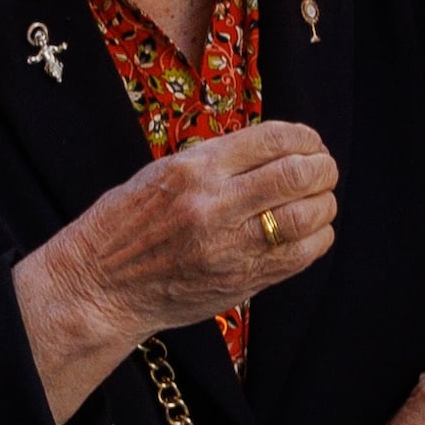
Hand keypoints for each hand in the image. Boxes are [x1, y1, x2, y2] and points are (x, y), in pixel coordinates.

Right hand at [13, 121, 339, 421]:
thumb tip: (277, 149)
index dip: (305, 137)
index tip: (309, 142)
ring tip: (319, 199)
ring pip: (308, 217)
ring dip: (325, 203)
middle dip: (323, 168)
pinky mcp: (241, 282)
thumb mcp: (162, 172)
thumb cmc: (126, 225)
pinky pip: (301, 256)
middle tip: (323, 169)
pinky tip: (309, 231)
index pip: (272, 138)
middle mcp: (214, 205)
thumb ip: (218, 161)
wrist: (99, 287)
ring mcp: (230, 248)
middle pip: (298, 176)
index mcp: (193, 169)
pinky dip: (316, 238)